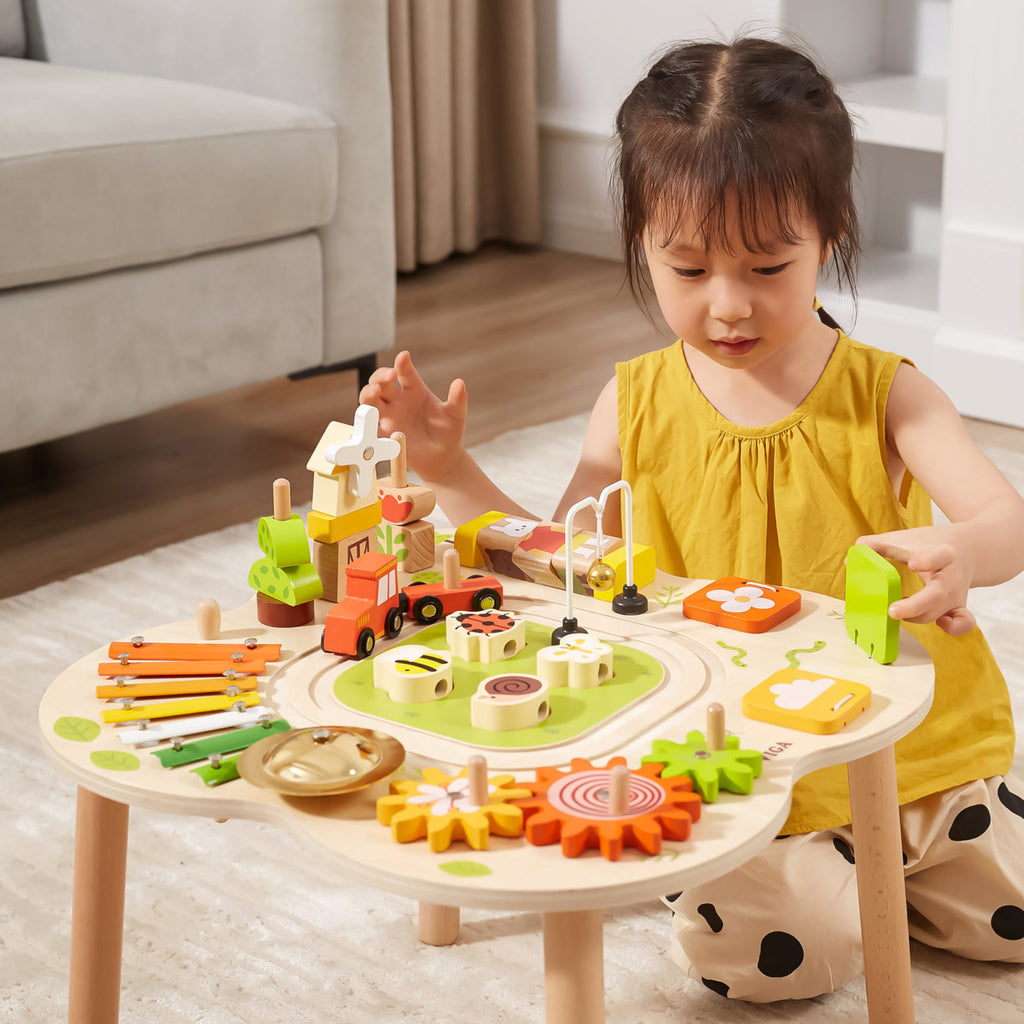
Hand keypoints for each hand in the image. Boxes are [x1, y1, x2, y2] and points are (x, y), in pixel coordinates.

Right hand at [359, 350, 468, 483]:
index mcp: (415, 390)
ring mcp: (389, 417)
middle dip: (381, 376)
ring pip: (370, 400)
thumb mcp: (456, 415)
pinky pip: (370, 427)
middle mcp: (398, 400)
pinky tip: (370, 418)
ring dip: (368, 393)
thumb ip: (458, 399)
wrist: (443, 458)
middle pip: (381, 382)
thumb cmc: (448, 432)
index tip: (404, 356)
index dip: (402, 363)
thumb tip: (460, 383)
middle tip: (390, 376)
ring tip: (375, 391)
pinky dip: (367, 423)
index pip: (405, 372)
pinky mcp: (384, 434)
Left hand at [856, 528, 976, 635]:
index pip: (939, 555)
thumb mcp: (902, 538)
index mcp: (940, 553)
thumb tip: (850, 562)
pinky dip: (954, 628)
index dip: (927, 560)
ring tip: (894, 608)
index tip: (914, 563)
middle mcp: (951, 576)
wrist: (965, 548)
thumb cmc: (926, 544)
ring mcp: (956, 593)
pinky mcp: (958, 606)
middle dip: (914, 605)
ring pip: (936, 611)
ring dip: (913, 615)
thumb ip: (874, 546)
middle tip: (892, 610)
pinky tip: (938, 624)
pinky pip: (963, 622)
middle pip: (937, 594)